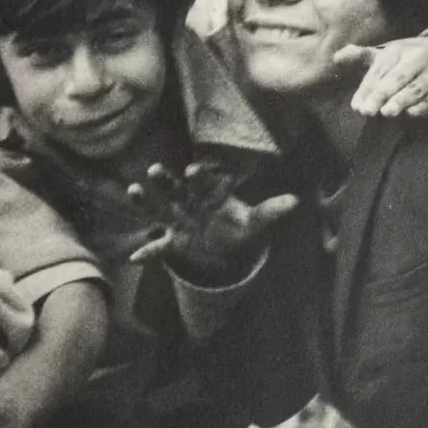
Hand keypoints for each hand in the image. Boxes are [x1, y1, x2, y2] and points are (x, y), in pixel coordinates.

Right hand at [126, 163, 297, 283]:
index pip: (203, 181)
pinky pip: (158, 247)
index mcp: (210, 194)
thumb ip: (270, 212)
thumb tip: (295, 202)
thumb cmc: (239, 230)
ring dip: (146, 202)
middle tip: (154, 170)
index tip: (192, 171)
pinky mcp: (172, 243)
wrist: (227, 254)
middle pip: (175, 189)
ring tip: (133, 191)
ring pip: (158, 209)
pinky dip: (147, 252)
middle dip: (165, 180)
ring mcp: (177, 222)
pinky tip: (135, 258)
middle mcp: (189, 203)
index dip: (198, 177)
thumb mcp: (256, 224)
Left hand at [337, 40, 427, 116]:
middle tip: (367, 111)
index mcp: (401, 50)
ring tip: (387, 112)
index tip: (356, 106)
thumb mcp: (382, 58)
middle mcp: (420, 59)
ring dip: (402, 100)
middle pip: (398, 77)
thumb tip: (336, 57)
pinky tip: (410, 113)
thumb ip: (359, 56)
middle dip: (381, 94)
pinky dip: (422, 106)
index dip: (367, 88)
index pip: (381, 70)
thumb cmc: (403, 64)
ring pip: (417, 88)